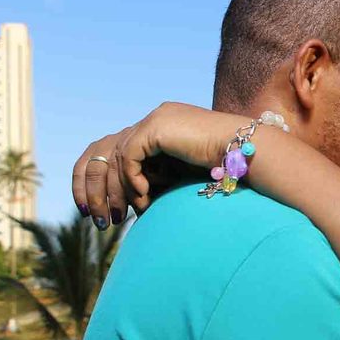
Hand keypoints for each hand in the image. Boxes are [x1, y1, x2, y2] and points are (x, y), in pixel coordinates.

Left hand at [72, 103, 250, 223]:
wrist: (246, 155)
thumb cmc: (224, 172)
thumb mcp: (181, 179)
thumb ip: (155, 184)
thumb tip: (131, 208)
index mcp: (156, 131)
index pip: (111, 152)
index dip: (95, 181)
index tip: (95, 211)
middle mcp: (151, 121)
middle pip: (101, 151)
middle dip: (93, 189)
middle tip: (98, 220)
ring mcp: (154, 120)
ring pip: (114, 158)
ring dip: (116, 192)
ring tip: (123, 216)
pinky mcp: (157, 126)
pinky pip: (130, 156)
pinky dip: (132, 180)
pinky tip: (144, 198)